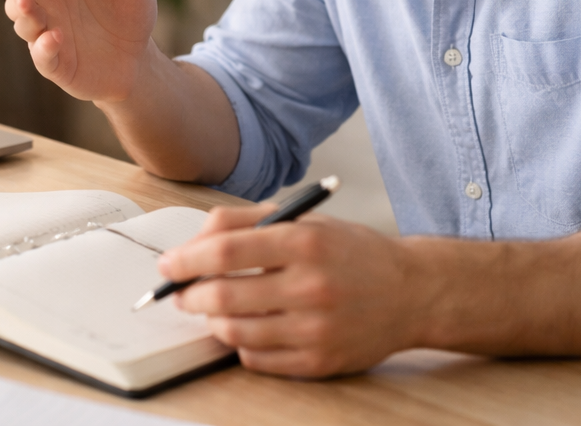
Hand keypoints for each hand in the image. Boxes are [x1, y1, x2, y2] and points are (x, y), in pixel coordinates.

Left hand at [160, 203, 419, 377]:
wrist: (412, 292)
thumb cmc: (350, 251)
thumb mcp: (303, 218)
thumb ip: (245, 221)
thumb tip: (193, 240)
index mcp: (305, 242)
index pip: (225, 252)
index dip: (186, 260)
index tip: (168, 266)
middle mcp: (312, 286)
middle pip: (224, 297)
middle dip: (189, 295)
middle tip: (181, 292)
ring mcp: (317, 329)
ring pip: (236, 333)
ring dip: (212, 321)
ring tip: (213, 309)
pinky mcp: (321, 361)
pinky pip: (257, 359)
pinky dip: (240, 344)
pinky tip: (247, 328)